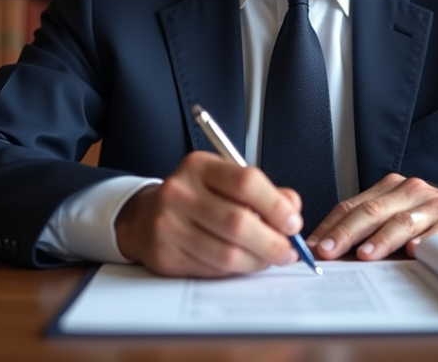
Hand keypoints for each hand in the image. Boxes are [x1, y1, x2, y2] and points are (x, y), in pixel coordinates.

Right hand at [114, 151, 304, 276]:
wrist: (144, 217)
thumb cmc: (195, 198)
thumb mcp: (225, 181)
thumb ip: (263, 192)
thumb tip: (292, 209)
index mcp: (199, 167)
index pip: (245, 181)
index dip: (276, 205)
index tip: (293, 223)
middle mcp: (180, 192)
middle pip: (238, 222)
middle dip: (272, 242)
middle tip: (288, 251)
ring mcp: (169, 225)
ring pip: (227, 253)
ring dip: (257, 261)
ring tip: (268, 259)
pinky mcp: (165, 256)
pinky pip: (212, 270)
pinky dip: (236, 271)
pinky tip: (242, 264)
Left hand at [307, 174, 437, 260]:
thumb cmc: (432, 218)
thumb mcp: (398, 214)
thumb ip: (370, 227)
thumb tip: (332, 252)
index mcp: (389, 188)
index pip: (352, 205)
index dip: (330, 226)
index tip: (313, 246)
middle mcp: (409, 191)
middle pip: (371, 211)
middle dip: (346, 233)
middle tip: (328, 251)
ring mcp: (433, 205)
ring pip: (401, 221)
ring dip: (381, 239)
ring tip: (365, 255)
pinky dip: (425, 241)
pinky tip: (414, 252)